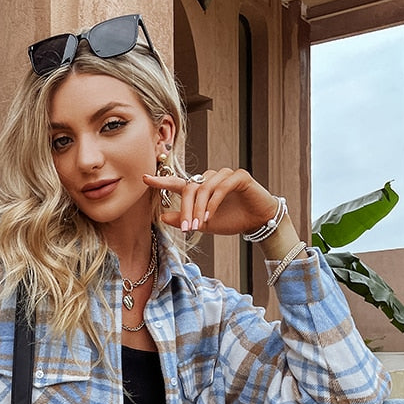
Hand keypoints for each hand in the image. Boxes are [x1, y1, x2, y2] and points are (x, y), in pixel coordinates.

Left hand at [144, 166, 278, 237]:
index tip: (145, 179)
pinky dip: (213, 203)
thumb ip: (184, 219)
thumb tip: (162, 217)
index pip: (178, 183)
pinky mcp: (238, 176)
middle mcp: (211, 178)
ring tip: (200, 225)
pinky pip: (220, 187)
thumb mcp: (204, 223)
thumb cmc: (232, 220)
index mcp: (201, 188)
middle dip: (186, 209)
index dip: (162, 181)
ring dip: (199, 208)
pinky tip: (211, 215)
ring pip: (204, 188)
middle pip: (190, 188)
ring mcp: (225, 175)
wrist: (258, 222)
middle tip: (187, 228)